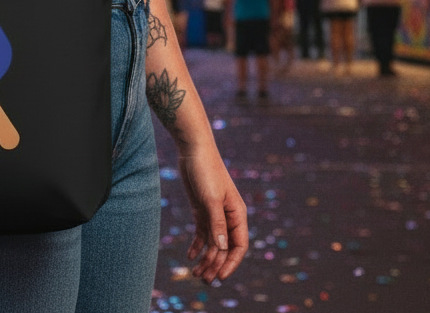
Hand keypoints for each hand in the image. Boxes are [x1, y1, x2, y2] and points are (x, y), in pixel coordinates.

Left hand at [179, 147, 247, 283]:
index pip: (239, 246)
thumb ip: (216, 223)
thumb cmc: (206, 170)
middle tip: (202, 280)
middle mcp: (228, 217)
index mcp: (237, 214)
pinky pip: (202, 233)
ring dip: (205, 258)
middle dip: (215, 264)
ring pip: (213, 243)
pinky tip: (190, 256)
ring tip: (195, 273)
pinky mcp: (202, 209)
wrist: (193, 149)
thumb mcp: (210, 198)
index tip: (220, 276)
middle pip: (224, 248)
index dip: (231, 263)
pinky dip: (197, 245)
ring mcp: (215, 214)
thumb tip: (222, 248)